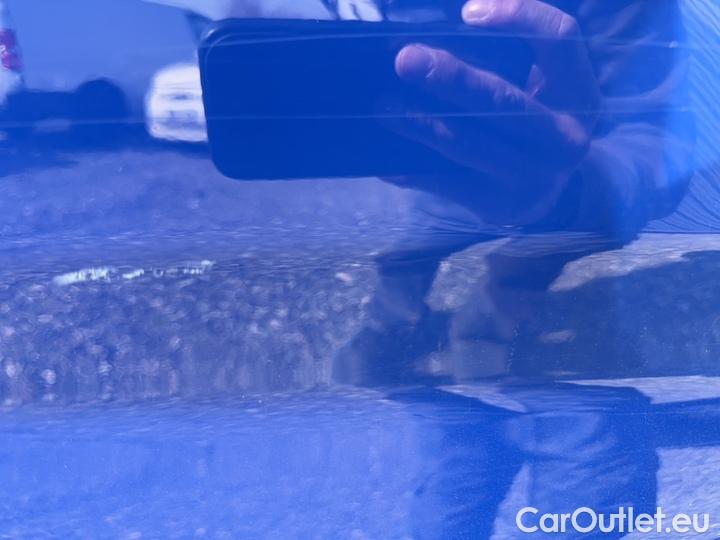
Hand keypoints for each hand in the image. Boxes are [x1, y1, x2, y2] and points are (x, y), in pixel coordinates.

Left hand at [387, 0, 600, 225]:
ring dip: (420, 122)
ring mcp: (532, 177)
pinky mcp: (499, 206)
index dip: (518, 17)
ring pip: (468, 144)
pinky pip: (447, 183)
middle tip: (406, 59)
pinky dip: (412, 167)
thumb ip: (511, 53)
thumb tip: (443, 26)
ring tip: (383, 104)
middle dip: (452, 79)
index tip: (466, 12)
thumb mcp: (543, 86)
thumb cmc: (532, 121)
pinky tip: (385, 156)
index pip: (559, 38)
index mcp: (580, 92)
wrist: (548, 194)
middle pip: (504, 100)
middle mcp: (565, 137)